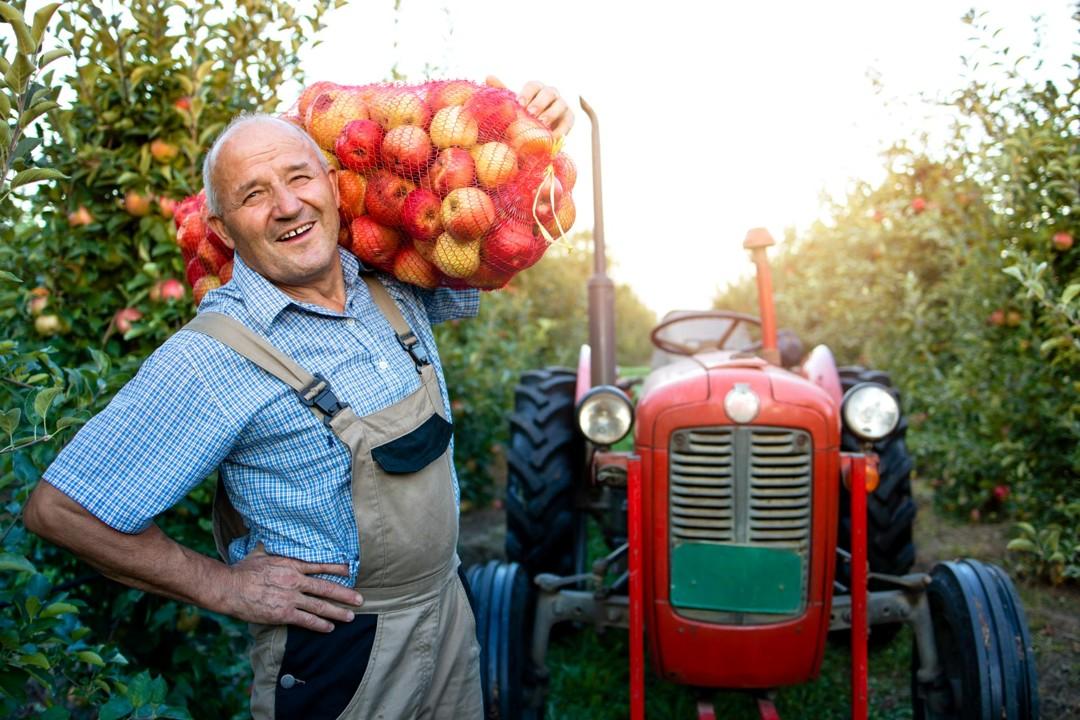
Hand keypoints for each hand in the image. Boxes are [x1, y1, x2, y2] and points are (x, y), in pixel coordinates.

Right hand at [225, 546, 363, 631]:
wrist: (230, 588)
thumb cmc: (243, 570)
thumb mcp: (261, 552)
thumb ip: (273, 546)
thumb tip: (274, 534)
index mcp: (292, 565)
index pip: (320, 566)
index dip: (337, 568)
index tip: (350, 570)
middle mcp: (295, 581)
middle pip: (326, 588)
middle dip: (345, 594)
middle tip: (360, 599)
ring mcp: (291, 598)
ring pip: (320, 606)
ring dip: (337, 612)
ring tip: (350, 617)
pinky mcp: (284, 613)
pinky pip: (306, 620)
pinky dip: (320, 625)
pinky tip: (329, 628)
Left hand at [486, 76, 573, 138]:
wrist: (539, 132)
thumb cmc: (524, 116)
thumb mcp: (514, 105)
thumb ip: (503, 91)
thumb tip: (488, 76)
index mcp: (537, 89)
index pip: (533, 86)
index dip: (527, 93)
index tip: (519, 103)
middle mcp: (551, 94)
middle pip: (548, 93)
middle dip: (539, 102)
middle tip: (531, 113)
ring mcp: (562, 105)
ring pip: (560, 105)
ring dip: (551, 114)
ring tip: (542, 123)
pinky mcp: (569, 118)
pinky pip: (567, 122)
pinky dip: (560, 129)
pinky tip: (552, 136)